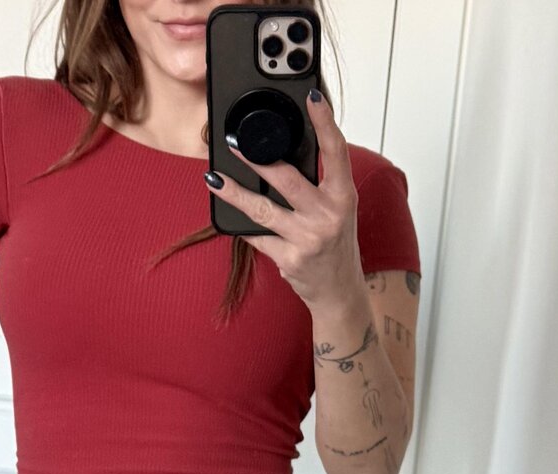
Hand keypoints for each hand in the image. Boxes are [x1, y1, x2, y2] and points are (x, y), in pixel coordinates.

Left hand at [205, 86, 364, 312]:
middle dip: (257, 160)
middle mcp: (328, 216)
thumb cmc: (335, 244)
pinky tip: (230, 220)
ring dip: (235, 193)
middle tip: (234, 143)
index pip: (336, 152)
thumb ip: (318, 182)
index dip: (325, 122)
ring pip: (263, 210)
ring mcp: (308, 239)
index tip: (312, 96)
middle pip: (287, 179)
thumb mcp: (337, 209)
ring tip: (215, 179)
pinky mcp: (289, 260)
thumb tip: (283, 150)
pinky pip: (258, 238)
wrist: (339, 292)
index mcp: (343, 196)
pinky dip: (244, 229)